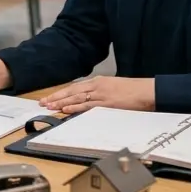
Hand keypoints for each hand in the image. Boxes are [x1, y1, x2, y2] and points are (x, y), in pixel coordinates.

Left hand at [38, 76, 155, 113]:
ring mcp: (101, 94)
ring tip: (49, 107)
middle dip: (56, 97)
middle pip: (72, 91)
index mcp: (98, 81)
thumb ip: (101, 93)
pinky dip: (75, 108)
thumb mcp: (114, 89)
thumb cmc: (133, 91)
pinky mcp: (106, 103)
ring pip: (76, 98)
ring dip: (61, 103)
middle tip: (42, 103)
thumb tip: (90, 101)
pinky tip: (65, 110)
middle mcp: (97, 86)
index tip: (50, 98)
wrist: (148, 91)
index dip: (61, 93)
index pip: (75, 87)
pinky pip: (87, 106)